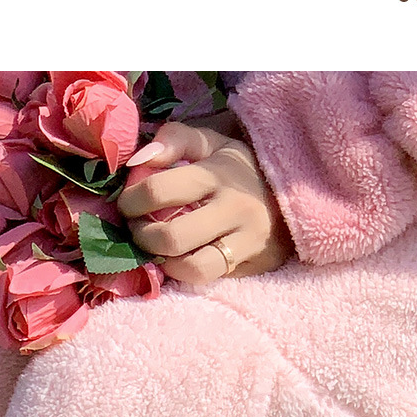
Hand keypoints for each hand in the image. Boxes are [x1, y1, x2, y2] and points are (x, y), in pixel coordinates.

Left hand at [117, 121, 292, 283]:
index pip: (159, 190)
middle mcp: (232, 207)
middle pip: (170, 237)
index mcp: (217, 172)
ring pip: (189, 266)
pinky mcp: (248, 261)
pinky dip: (181, 272)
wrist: (288, 195)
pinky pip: (205, 276)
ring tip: (154, 247)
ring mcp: (243, 239)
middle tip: (136, 228)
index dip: (132, 201)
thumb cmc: (238, 170)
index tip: (127, 203)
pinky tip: (176, 260)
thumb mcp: (211, 143)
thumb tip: (138, 160)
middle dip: (141, 237)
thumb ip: (175, 139)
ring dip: (161, 260)